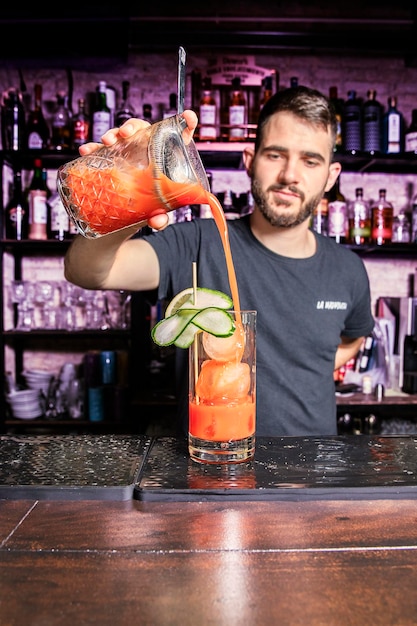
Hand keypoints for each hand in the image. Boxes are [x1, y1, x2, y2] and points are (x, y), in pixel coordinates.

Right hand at [78, 110, 198, 231]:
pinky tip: (86, 151)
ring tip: (107, 141)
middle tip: (126, 134)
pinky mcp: (111, 160)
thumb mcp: (156, 214)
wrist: (127, 219)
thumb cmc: (149, 209)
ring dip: (112, 133)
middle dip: (133, 126)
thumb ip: (160, 218)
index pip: (180, 136)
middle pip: (143, 129)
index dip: (187, 124)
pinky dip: (92, 148)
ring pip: (121, 136)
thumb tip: (158, 221)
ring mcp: (128, 153)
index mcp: (167, 157)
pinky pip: (101, 151)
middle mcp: (147, 150)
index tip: (189, 117)